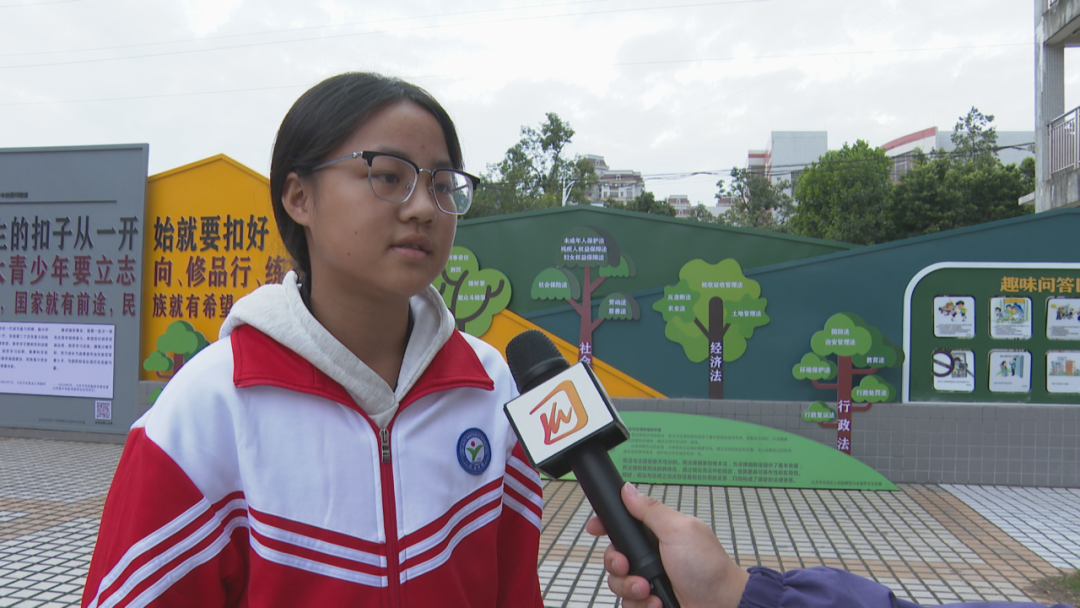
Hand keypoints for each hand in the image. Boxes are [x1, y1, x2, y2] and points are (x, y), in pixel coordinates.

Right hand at [585, 483, 748, 607]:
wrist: (722, 605)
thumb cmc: (709, 567)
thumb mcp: (679, 531)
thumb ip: (651, 511)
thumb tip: (628, 489)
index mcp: (655, 535)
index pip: (621, 526)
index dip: (605, 526)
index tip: (595, 528)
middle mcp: (649, 557)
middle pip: (612, 556)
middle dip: (616, 563)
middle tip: (628, 566)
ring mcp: (649, 581)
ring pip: (617, 583)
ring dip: (630, 588)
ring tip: (649, 590)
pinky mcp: (649, 602)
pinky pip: (628, 604)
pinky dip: (640, 605)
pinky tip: (657, 603)